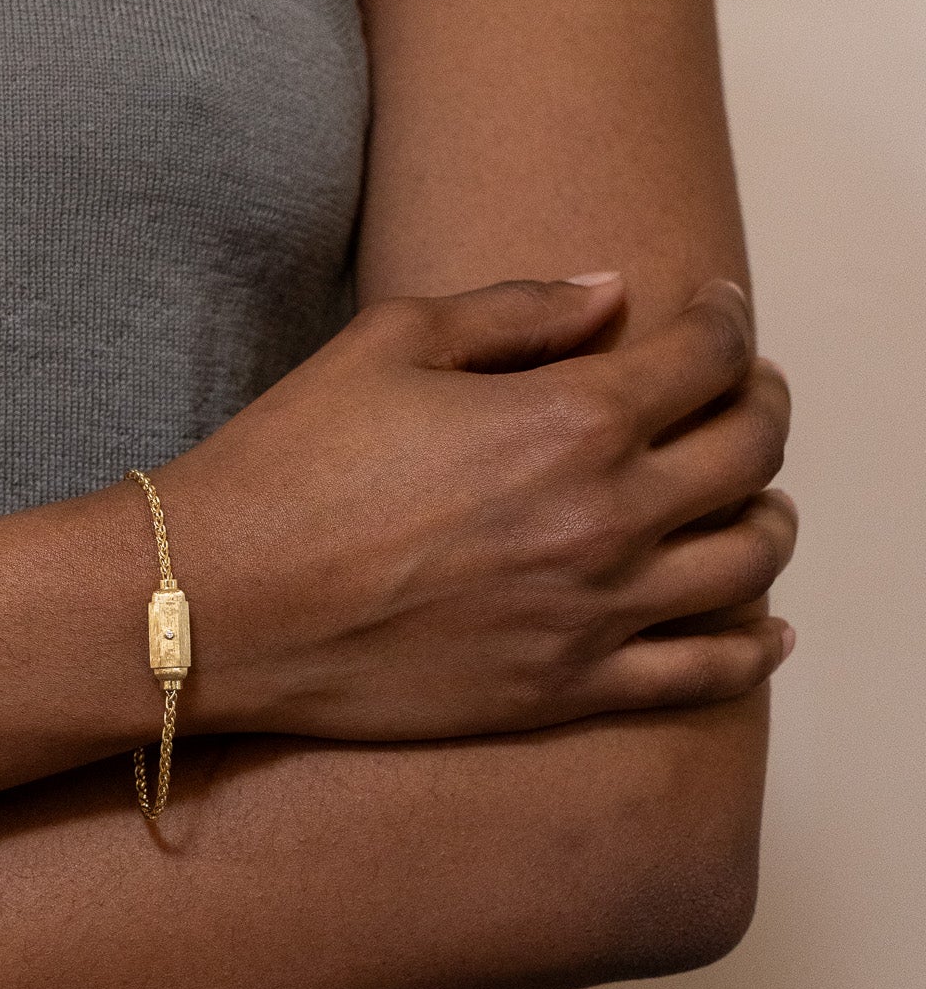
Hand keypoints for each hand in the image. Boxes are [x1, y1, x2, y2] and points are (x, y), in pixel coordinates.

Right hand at [166, 274, 795, 740]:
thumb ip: (521, 311)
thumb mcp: (391, 342)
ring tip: (751, 499)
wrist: (219, 604)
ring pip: (748, 560)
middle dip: (759, 405)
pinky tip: (763, 628)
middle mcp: (605, 517)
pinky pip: (702, 676)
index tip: (717, 314)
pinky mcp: (563, 691)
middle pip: (750, 451)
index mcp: (570, 419)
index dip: (727, 322)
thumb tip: (614, 297)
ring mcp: (593, 614)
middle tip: (742, 393)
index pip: (708, 357)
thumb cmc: (287, 467)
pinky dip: (751, 650)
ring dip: (768, 516)